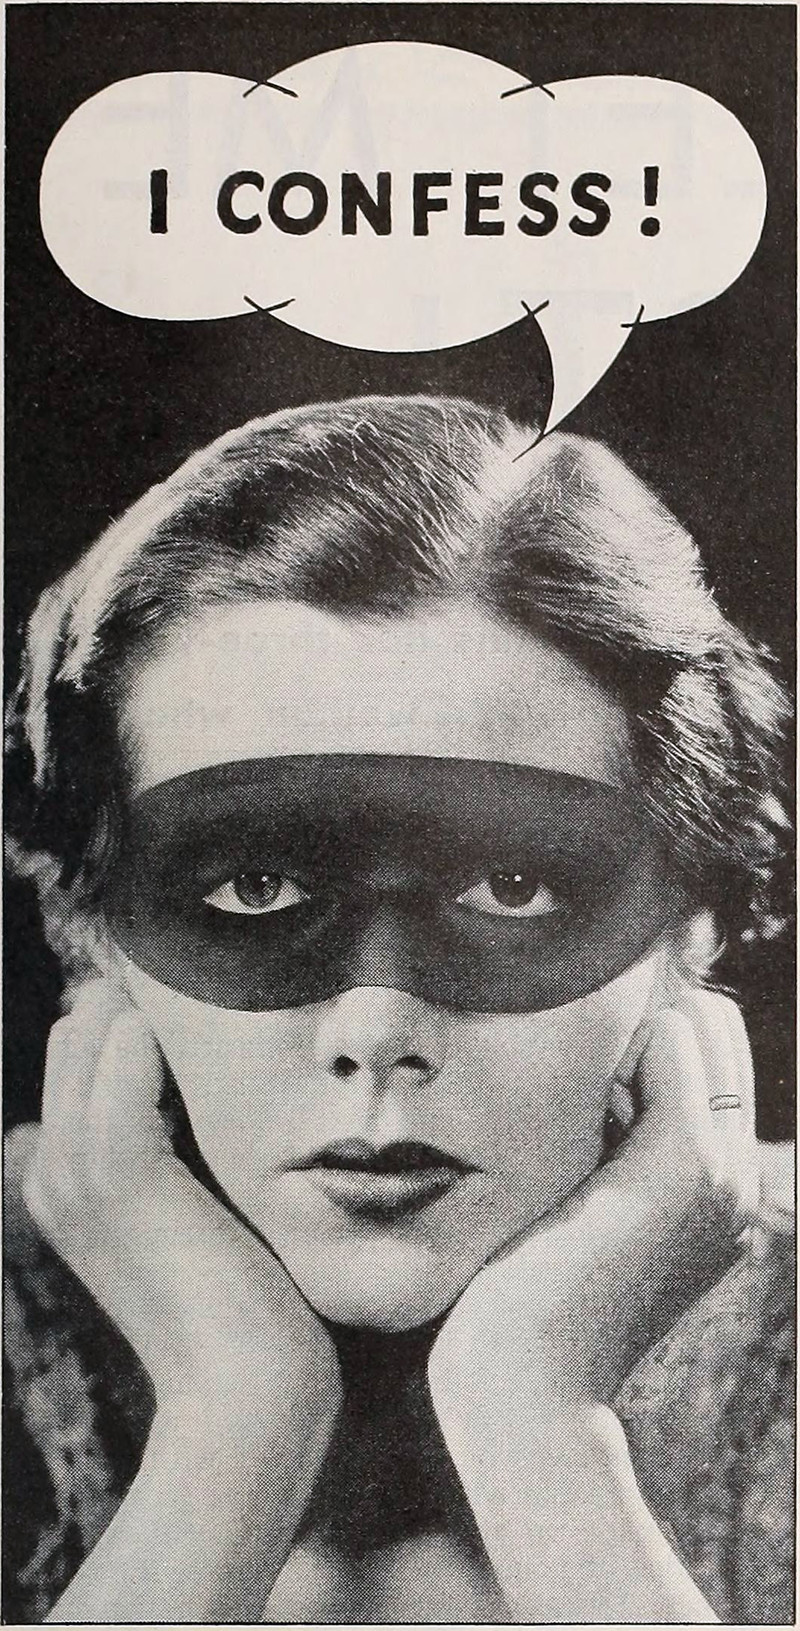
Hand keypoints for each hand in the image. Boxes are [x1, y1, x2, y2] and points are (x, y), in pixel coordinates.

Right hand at [13, 979, 341, 1427]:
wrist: (246, 1394)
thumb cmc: (243, 1305)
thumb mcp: (200, 1212)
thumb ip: (183, 1150)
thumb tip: (196, 1086)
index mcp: (62, 1179)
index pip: (81, 1049)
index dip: (140, 1013)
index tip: (216, 999)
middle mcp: (54, 1171)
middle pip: (81, 1029)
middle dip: (144, 999)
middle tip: (231, 995)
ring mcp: (79, 1173)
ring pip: (94, 1031)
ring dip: (158, 1007)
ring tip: (234, 1003)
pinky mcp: (124, 1175)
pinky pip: (123, 1064)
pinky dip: (161, 1039)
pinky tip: (212, 1039)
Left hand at [429, 991, 757, 1429]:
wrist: (527, 1388)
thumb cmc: (521, 1303)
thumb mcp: (576, 1213)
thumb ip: (604, 1149)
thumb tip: (596, 1072)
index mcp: (717, 1194)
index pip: (711, 1053)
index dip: (642, 1048)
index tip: (584, 1113)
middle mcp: (738, 1179)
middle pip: (714, 1026)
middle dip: (644, 1033)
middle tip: (581, 1108)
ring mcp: (723, 1169)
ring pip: (694, 1021)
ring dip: (625, 1044)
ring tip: (579, 1125)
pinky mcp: (689, 1159)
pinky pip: (672, 1035)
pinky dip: (617, 1049)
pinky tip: (577, 1119)